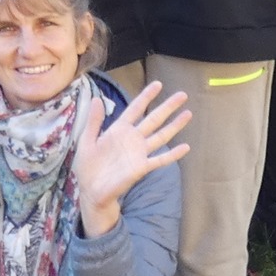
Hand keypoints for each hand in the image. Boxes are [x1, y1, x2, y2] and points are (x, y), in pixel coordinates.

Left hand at [72, 80, 191, 236]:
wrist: (91, 191)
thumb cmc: (88, 166)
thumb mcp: (87, 140)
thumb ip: (94, 121)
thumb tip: (97, 99)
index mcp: (118, 130)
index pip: (135, 109)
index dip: (146, 97)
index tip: (158, 84)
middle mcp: (132, 139)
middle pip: (153, 119)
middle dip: (167, 107)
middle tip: (183, 95)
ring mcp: (139, 153)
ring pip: (161, 135)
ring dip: (175, 125)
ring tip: (188, 114)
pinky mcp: (142, 167)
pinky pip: (160, 159)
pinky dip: (173, 154)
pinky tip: (186, 147)